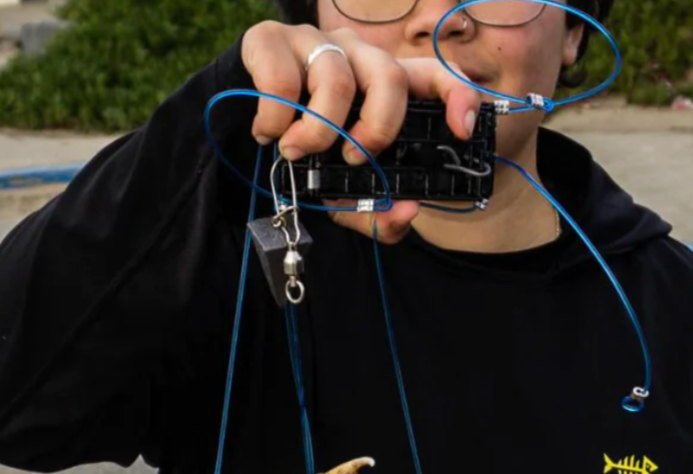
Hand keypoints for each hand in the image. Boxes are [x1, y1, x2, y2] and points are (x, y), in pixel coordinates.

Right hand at [240, 20, 482, 241]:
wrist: (233, 135)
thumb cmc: (302, 159)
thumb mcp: (344, 196)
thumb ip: (378, 213)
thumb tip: (407, 212)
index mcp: (382, 86)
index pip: (436, 74)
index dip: (456, 96)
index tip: (460, 130)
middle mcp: (355, 55)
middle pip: (390, 74)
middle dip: (378, 127)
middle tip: (353, 158)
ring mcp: (313, 43)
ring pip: (336, 76)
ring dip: (318, 130)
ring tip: (296, 152)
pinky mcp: (269, 41)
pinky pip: (281, 77)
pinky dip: (274, 119)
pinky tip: (267, 134)